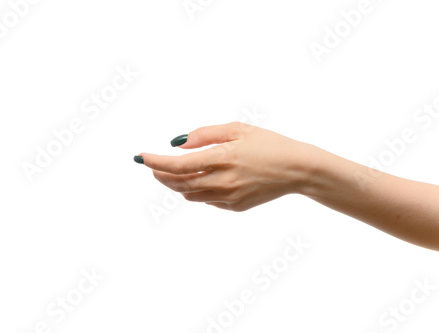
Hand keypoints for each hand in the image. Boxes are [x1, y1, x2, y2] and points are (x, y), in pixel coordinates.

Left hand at [137, 122, 314, 210]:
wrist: (297, 169)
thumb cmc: (269, 144)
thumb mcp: (238, 129)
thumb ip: (205, 135)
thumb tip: (179, 144)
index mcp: (222, 158)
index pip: (178, 164)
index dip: (155, 161)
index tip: (141, 157)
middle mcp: (223, 181)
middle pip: (178, 183)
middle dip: (160, 174)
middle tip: (152, 165)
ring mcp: (229, 197)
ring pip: (189, 195)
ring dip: (175, 184)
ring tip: (170, 173)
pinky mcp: (235, 207)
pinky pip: (206, 201)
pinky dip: (195, 191)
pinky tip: (198, 181)